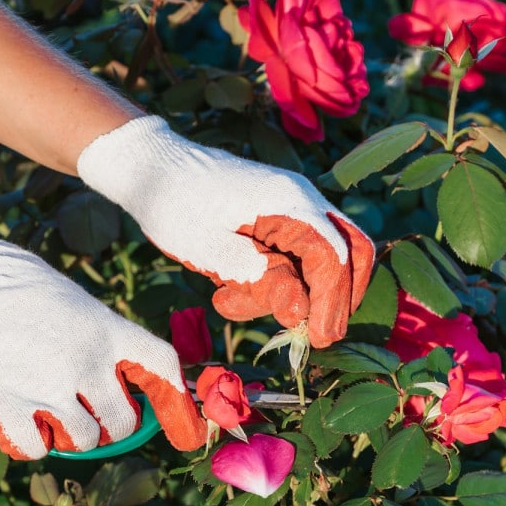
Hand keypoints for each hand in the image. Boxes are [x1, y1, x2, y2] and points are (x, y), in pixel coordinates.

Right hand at [0, 203, 204, 459]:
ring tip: (53, 413)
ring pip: (83, 440)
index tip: (182, 423)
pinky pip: (36, 447)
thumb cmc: (12, 283)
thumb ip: (96, 339)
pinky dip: (33, 443)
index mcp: (106, 328)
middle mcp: (85, 361)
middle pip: (124, 422)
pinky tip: (23, 423)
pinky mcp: (7, 403)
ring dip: (72, 435)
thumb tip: (115, 379)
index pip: (162, 366)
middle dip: (113, 426)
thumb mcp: (70, 300)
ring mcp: (47, 386)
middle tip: (94, 415)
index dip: (178, 400)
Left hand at [77, 116, 374, 347]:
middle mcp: (303, 199)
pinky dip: (277, 281)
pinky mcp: (280, 217)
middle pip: (353, 251)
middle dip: (339, 298)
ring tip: (234, 301)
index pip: (334, 258)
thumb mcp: (211, 250)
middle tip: (313, 334)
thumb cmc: (174, 205)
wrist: (152, 166)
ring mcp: (295, 205)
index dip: (332, 303)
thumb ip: (260, 279)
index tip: (317, 339)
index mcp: (290, 202)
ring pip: (328, 256)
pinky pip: (299, 254)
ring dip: (297, 292)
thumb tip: (301, 311)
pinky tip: (230, 292)